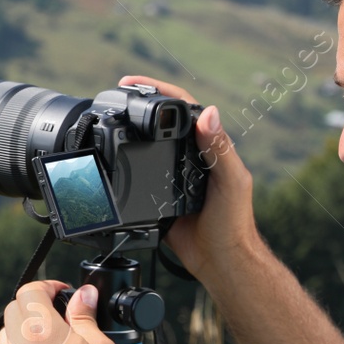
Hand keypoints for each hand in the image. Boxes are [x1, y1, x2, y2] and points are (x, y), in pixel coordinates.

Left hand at [0, 280, 125, 343]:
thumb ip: (85, 316)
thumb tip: (83, 295)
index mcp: (40, 331)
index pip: (30, 290)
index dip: (49, 285)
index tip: (65, 292)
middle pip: (15, 309)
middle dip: (37, 304)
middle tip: (64, 314)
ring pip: (9, 333)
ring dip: (27, 326)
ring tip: (57, 337)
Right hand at [120, 74, 259, 283]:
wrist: (220, 261)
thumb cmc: (234, 222)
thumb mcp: (231, 181)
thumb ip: (220, 149)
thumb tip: (209, 113)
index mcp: (208, 147)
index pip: (183, 108)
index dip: (159, 90)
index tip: (133, 83)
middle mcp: (189, 157)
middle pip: (162, 123)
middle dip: (140, 104)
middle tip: (116, 94)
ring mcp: (172, 176)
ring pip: (147, 147)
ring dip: (130, 132)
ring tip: (108, 120)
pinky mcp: (157, 197)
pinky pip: (137, 177)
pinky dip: (124, 165)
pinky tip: (111, 161)